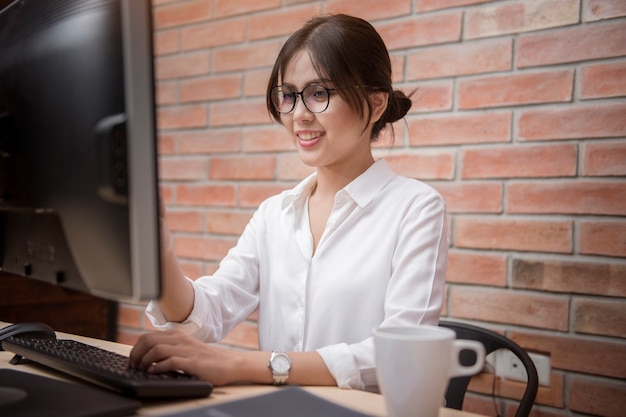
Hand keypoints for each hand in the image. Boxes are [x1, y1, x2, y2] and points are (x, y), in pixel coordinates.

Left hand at [128, 330, 242, 385]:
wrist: (228, 363)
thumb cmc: (205, 358)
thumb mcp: (185, 348)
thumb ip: (169, 347)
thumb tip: (147, 355)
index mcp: (177, 334)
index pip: (147, 336)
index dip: (135, 349)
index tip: (133, 360)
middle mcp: (180, 339)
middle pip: (149, 340)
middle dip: (136, 354)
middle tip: (134, 365)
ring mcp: (186, 350)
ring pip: (157, 349)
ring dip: (145, 360)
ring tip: (142, 369)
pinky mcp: (192, 362)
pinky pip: (170, 362)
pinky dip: (158, 367)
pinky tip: (154, 372)